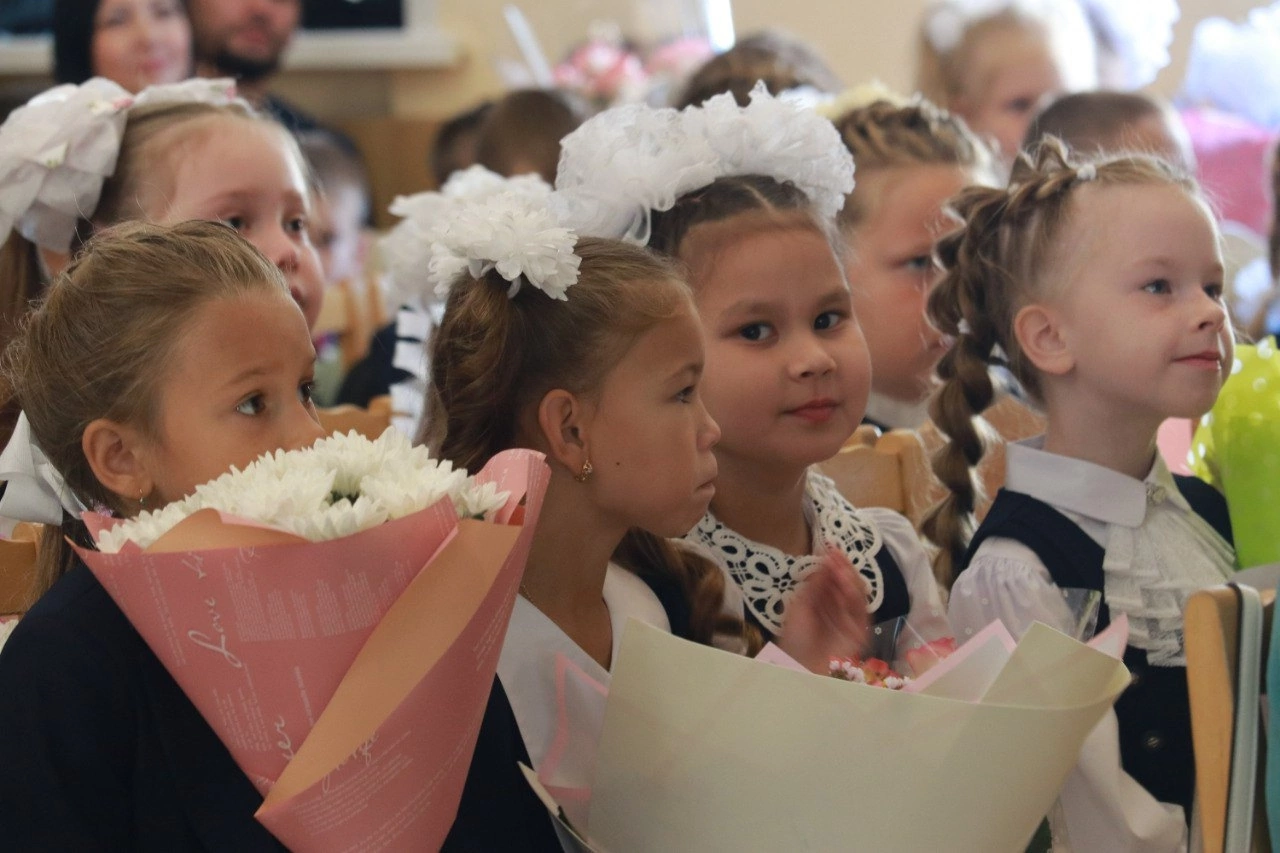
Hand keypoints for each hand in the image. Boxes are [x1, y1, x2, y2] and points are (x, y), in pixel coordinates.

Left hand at [776, 547, 870, 673]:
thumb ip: (815, 584)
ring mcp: (850, 619)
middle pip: (847, 583)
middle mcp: (838, 608)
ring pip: (856, 593)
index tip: (829, 547)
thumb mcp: (800, 605)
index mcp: (823, 601)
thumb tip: (826, 561)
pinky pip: (861, 610)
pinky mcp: (860, 631)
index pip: (832, 578)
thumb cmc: (794, 638)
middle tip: (836, 554)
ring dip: (850, 578)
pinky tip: (846, 584)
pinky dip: (855, 595)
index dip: (831, 563)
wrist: (799, 666)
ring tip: (840, 566)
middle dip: (842, 567)